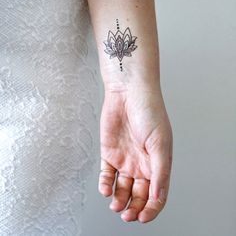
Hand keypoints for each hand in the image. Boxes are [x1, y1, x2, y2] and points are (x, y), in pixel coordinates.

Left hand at [98, 85, 172, 222]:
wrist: (128, 92)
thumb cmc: (149, 112)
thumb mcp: (160, 144)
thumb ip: (159, 172)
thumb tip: (157, 197)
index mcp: (158, 163)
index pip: (157, 194)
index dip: (151, 208)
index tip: (143, 217)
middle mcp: (142, 164)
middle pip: (139, 195)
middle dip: (134, 208)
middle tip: (127, 215)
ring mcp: (125, 159)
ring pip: (122, 189)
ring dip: (119, 200)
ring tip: (115, 205)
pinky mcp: (110, 153)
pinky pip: (107, 175)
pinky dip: (106, 185)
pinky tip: (106, 189)